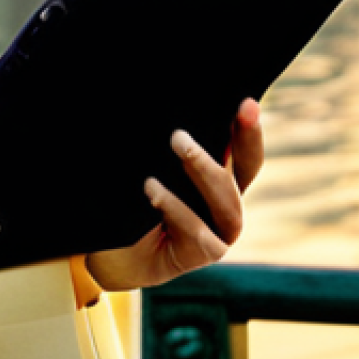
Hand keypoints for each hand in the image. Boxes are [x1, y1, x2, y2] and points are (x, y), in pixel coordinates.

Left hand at [86, 98, 263, 290]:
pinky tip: (152, 189)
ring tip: (178, 142)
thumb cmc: (129, 200)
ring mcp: (217, 232)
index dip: (248, 128)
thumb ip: (164, 146)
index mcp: (217, 176)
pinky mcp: (200, 255)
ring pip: (227, 203)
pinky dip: (174, 206)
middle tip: (202, 118)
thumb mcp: (149, 166)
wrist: (110, 250)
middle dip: (242, 140)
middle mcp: (225, 203)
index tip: (246, 102)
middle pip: (247, 171)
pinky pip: (198, 231)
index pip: (242, 150)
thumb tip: (164, 105)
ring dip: (203, 169)